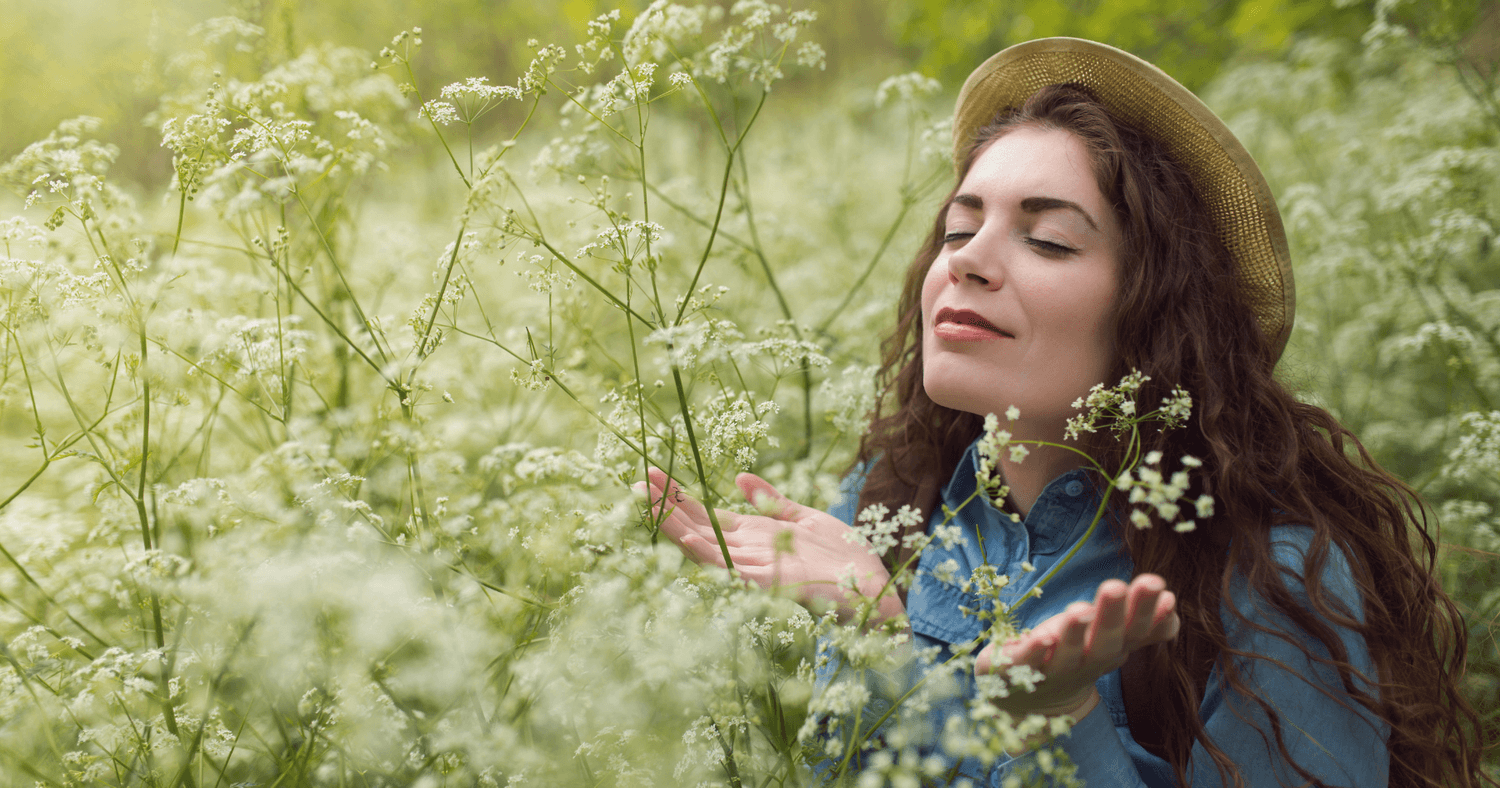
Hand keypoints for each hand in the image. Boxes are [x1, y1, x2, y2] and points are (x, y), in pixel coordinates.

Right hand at [639, 468, 902, 620]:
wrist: (875, 591)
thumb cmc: (845, 560)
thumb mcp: (806, 519)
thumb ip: (773, 500)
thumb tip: (740, 477)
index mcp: (756, 535)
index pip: (707, 514)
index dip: (680, 496)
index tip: (654, 474)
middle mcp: (748, 552)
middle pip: (698, 525)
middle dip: (668, 504)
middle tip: (637, 480)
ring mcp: (754, 568)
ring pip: (705, 544)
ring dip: (675, 524)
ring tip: (647, 501)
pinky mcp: (768, 583)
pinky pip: (732, 566)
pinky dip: (708, 552)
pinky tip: (687, 537)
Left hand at [975, 574, 1178, 718]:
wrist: (1027, 700)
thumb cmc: (1074, 656)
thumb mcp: (1109, 639)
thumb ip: (1140, 624)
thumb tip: (1170, 600)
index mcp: (1108, 649)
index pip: (1134, 632)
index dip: (1149, 615)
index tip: (1164, 592)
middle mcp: (1084, 663)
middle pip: (1104, 642)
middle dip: (1112, 616)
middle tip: (1117, 586)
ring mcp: (1049, 670)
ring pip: (1066, 654)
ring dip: (1073, 634)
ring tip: (1080, 609)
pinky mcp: (1013, 671)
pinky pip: (1024, 664)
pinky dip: (1032, 652)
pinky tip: (1041, 637)